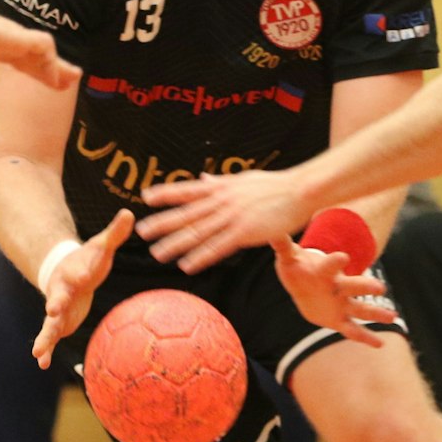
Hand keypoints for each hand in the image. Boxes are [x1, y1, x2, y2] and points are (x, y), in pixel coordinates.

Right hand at [0, 2, 78, 120]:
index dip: (32, 70)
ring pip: (45, 52)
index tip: (44, 79)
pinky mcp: (17, 35)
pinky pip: (44, 47)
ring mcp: (12, 37)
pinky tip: (58, 76)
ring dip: (59, 65)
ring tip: (75, 77)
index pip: (18, 59)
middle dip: (53, 69)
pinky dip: (53, 61)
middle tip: (71, 80)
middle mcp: (3, 40)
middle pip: (36, 57)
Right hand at [32, 210, 133, 369]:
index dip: (80, 272)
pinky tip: (42, 364)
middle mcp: (61, 290)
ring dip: (45, 336)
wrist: (65, 271)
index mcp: (73, 271)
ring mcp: (56, 307)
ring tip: (38, 353)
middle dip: (56, 302)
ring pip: (50, 323)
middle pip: (58, 297)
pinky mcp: (58, 322)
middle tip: (53, 309)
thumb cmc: (88, 260)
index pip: (78, 270)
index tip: (82, 276)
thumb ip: (114, 233)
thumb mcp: (101, 247)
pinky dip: (46, 349)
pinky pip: (51, 337)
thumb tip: (129, 213)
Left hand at [138, 169, 311, 273]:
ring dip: (175, 244)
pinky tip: (186, 265)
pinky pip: (218, 247)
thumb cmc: (274, 185)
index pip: (188, 190)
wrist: (299, 190)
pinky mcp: (245, 232)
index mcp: (221, 187)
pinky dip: (200, 256)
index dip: (166, 193)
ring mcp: (232, 217)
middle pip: (186, 213)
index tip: (146, 197)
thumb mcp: (243, 179)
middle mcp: (222, 201)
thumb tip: (202, 177)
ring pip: (198, 232)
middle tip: (141, 231)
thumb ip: (219, 181)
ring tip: (157, 253)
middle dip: (162, 222)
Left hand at [271, 238, 396, 346]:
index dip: (335, 261)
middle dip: (365, 287)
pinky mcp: (339, 319)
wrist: (303, 284)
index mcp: (324, 271)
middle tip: (380, 287)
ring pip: (360, 309)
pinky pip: (354, 330)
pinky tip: (380, 345)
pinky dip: (366, 337)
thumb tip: (271, 230)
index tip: (343, 257)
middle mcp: (337, 287)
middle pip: (353, 286)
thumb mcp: (288, 258)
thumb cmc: (297, 268)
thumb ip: (282, 246)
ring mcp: (341, 304)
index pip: (330, 265)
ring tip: (394, 316)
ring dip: (375, 313)